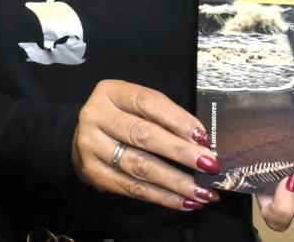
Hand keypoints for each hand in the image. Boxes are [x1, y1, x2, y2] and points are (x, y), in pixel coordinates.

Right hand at [71, 79, 219, 210]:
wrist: (83, 137)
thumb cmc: (120, 117)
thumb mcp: (136, 105)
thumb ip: (164, 116)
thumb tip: (201, 141)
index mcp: (110, 92)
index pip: (147, 102)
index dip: (177, 119)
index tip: (203, 137)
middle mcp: (96, 117)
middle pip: (142, 135)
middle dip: (180, 152)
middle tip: (210, 165)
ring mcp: (92, 147)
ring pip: (139, 166)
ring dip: (176, 181)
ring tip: (204, 191)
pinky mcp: (94, 174)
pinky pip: (133, 188)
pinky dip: (163, 197)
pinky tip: (186, 201)